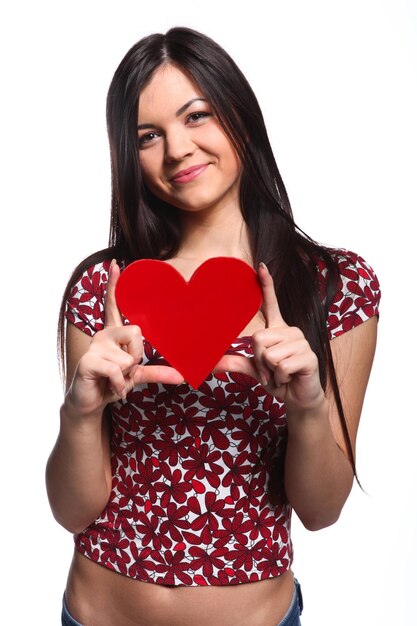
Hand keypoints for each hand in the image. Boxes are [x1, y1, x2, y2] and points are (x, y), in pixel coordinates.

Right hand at [66, 260, 183, 416]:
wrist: (91, 404)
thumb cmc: (114, 383)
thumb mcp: (139, 375)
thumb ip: (160, 372)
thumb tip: (184, 376)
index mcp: (116, 332)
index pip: (115, 304)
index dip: (116, 285)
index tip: (117, 265)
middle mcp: (105, 333)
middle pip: (137, 332)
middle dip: (138, 357)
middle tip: (126, 370)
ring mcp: (96, 345)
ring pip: (130, 356)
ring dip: (128, 375)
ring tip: (115, 379)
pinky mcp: (89, 360)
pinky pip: (118, 370)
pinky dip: (120, 384)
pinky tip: (112, 387)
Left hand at [215, 263, 324, 411]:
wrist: (297, 398)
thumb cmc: (277, 379)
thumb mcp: (253, 369)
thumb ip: (234, 362)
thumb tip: (210, 363)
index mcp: (277, 329)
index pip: (271, 303)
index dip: (266, 285)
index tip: (261, 266)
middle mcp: (290, 331)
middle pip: (258, 338)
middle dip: (258, 360)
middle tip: (269, 370)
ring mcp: (301, 342)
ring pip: (268, 354)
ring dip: (269, 371)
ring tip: (280, 374)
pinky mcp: (308, 356)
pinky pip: (280, 366)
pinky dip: (279, 378)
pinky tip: (289, 378)